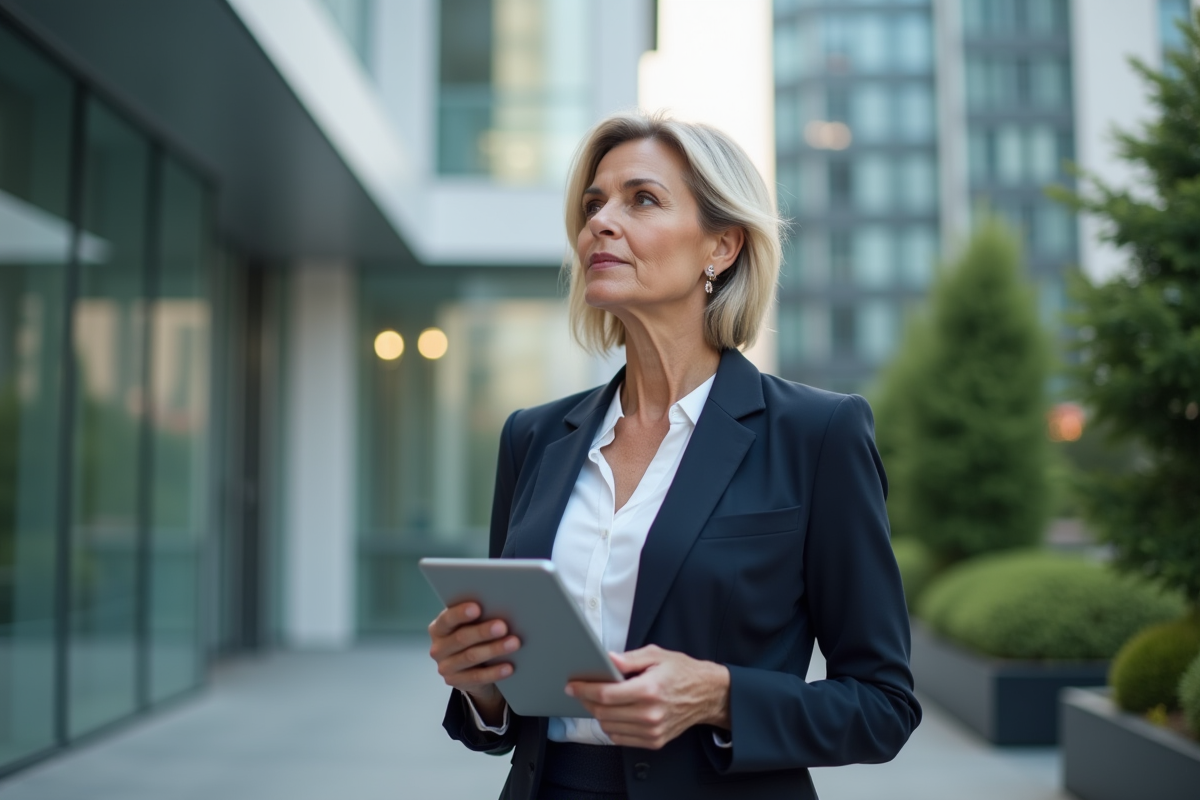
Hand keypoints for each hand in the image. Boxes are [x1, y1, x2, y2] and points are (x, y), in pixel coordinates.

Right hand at [427, 602, 520, 724]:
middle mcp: (438, 648)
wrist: (468, 669)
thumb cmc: (471, 639)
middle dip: (483, 632)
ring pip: (471, 657)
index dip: (460, 613)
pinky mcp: (455, 682)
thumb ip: (476, 619)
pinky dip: (495, 672)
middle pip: (461, 638)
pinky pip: (477, 677)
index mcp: (439, 628)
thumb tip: (499, 608)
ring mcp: (445, 667)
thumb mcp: (468, 627)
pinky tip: (509, 667)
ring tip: (513, 643)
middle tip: (502, 627)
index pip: (447, 619)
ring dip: (494, 649)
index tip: (477, 608)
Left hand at [566, 645, 730, 749]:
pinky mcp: (655, 740)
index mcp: (649, 689)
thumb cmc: (682, 672)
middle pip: (604, 712)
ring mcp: (652, 730)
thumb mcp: (657, 655)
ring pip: (609, 727)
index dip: (584, 690)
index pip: (606, 694)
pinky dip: (611, 727)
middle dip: (587, 700)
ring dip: (598, 714)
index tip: (572, 686)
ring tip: (597, 701)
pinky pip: (621, 739)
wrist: (707, 694)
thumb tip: (607, 660)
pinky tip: (612, 714)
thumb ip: (629, 659)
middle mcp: (650, 713)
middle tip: (580, 691)